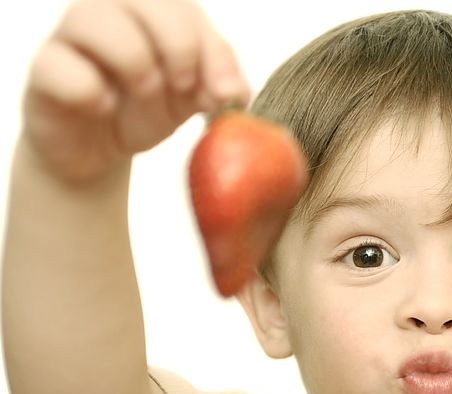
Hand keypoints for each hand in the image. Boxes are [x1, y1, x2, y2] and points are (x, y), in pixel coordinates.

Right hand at [22, 0, 249, 182]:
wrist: (98, 150)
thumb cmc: (145, 109)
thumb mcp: (192, 97)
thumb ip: (218, 85)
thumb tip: (236, 92)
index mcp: (151, 10)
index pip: (186, 8)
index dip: (213, 51)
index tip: (226, 94)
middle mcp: (107, 10)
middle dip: (178, 47)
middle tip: (185, 87)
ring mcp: (69, 36)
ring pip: (92, 18)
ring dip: (134, 61)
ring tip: (146, 93)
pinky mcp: (43, 69)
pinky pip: (57, 65)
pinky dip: (89, 90)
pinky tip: (103, 108)